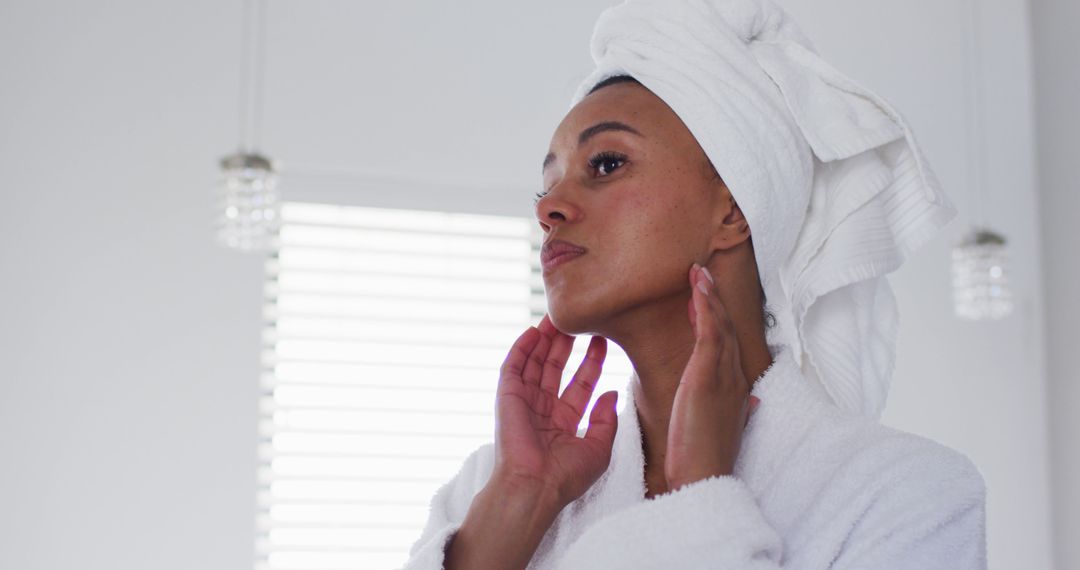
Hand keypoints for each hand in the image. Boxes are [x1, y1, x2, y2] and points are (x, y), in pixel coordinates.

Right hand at [493, 314, 618, 509]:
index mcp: (564, 422)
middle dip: (566, 345)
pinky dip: (521, 348)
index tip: (602, 341)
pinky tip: (532, 331)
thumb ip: (606, 420)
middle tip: (578, 321)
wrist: (535, 486)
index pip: (580, 384)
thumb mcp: (599, 449)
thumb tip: (612, 394)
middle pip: (555, 368)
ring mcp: (524, 402)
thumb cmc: (566, 476)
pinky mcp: (507, 397)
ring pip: (535, 363)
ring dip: (544, 340)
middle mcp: (543, 409)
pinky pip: (513, 367)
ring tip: (556, 317)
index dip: (591, 362)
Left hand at [664, 262, 760, 490]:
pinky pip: (711, 333)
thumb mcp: (722, 429)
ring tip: (698, 271)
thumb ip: (735, 411)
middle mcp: (734, 378)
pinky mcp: (708, 377)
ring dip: (710, 295)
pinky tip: (698, 288)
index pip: (728, 345)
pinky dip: (706, 307)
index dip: (719, 318)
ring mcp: (724, 375)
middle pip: (729, 329)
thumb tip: (751, 404)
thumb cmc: (705, 458)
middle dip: (716, 299)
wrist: (703, 479)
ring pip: (722, 325)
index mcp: (736, 389)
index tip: (706, 299)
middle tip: (703, 272)